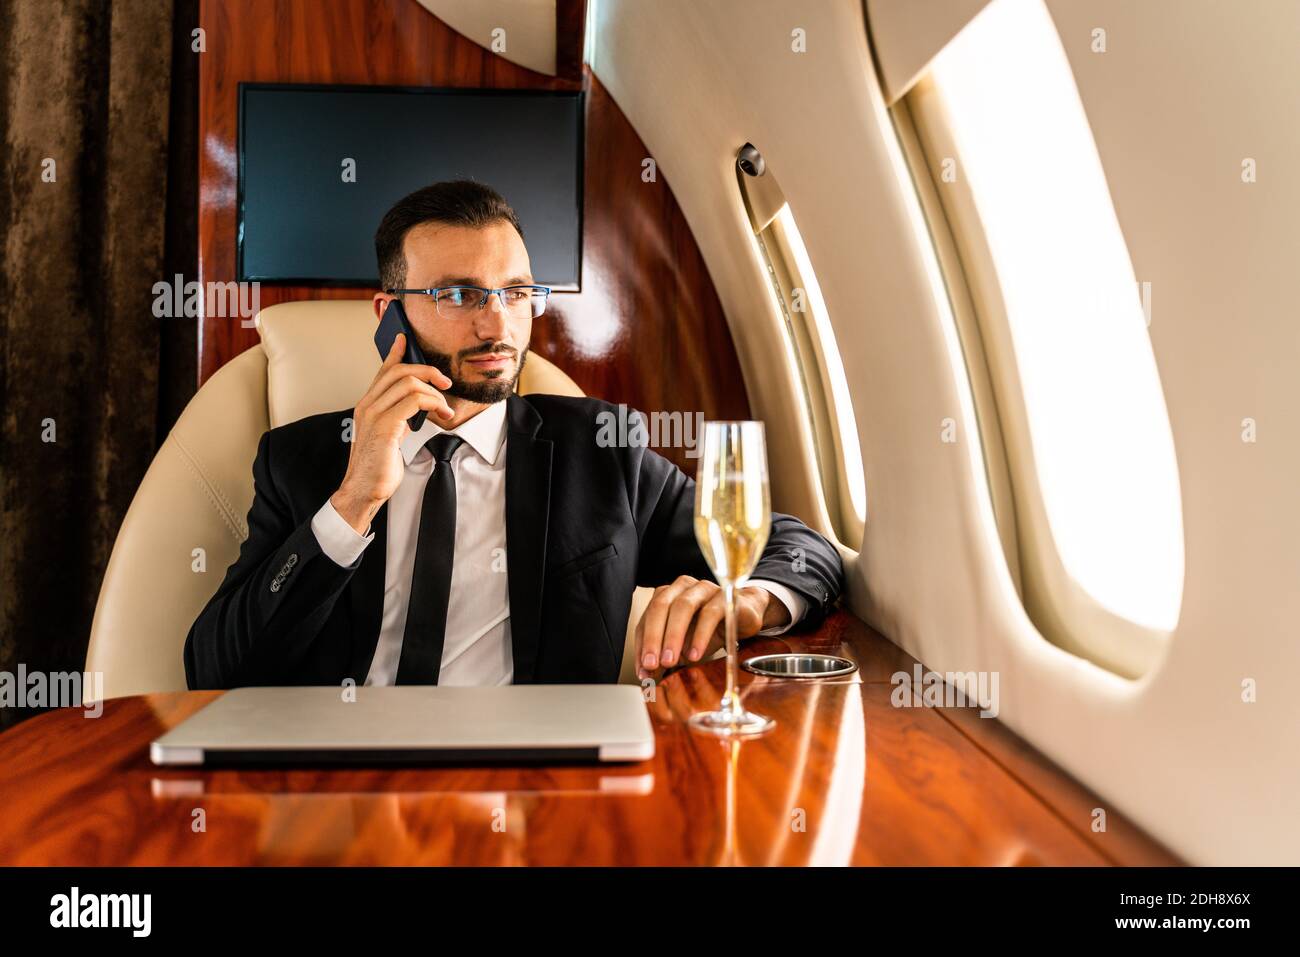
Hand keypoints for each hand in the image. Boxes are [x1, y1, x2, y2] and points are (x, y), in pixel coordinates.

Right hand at [331, 333, 454, 533]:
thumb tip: (417, 406)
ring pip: (409, 382)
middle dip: (428, 372)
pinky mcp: (384, 426)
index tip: (405, 339)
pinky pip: (413, 400)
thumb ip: (398, 417)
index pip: (383, 371)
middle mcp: (368, 404)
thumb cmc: (378, 466)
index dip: (395, 353)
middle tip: (445, 383)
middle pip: (400, 371)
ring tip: (445, 408)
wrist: (364, 489)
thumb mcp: (390, 435)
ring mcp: (374, 414)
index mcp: (368, 405)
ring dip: (434, 392)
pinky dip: (433, 403)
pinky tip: (442, 414)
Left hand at [633, 576, 790, 680]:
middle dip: (653, 638)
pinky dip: (700, 635)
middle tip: (652, 664)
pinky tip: (695, 654)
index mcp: (666, 595)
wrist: (744, 615)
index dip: (642, 644)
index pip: (647, 619)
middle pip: (660, 607)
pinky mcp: (725, 596)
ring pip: (683, 607)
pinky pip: (710, 613)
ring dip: (673, 636)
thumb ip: (665, 654)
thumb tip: (647, 674)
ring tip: (671, 661)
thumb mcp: (684, 644)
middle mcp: (682, 587)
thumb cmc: (710, 628)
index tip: (643, 670)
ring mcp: (704, 588)